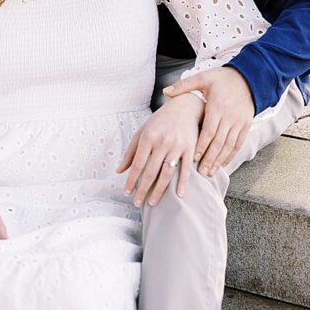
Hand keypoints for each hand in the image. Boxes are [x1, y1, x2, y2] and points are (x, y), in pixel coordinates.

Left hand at [117, 91, 203, 205]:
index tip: (126, 193)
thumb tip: (119, 171)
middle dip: (143, 189)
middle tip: (137, 203)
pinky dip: (183, 183)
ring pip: (167, 173)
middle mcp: (162, 141)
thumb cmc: (160, 121)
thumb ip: (131, 152)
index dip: (131, 180)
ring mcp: (177, 145)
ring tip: (152, 203)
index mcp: (148, 136)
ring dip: (159, 190)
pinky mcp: (190, 148)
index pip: (137, 164)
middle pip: (151, 171)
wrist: (184, 107)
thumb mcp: (143, 131)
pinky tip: (179, 195)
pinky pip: (186, 169)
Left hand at [165, 66, 255, 174]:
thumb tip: (165, 92)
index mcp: (217, 106)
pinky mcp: (246, 126)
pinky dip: (231, 156)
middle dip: (210, 159)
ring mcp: (239, 122)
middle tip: (201, 173)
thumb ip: (184, 86)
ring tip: (210, 172)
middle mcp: (229, 116)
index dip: (202, 146)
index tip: (194, 159)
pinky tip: (223, 164)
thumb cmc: (222, 78)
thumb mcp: (203, 78)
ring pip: (229, 146)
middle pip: (218, 142)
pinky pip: (238, 144)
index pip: (208, 131)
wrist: (247, 77)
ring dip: (220, 161)